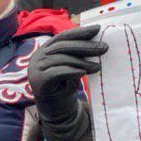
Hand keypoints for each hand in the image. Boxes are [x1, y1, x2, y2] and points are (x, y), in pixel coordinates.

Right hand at [27, 25, 107, 140]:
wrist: (54, 111)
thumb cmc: (64, 86)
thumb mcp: (71, 67)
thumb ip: (77, 55)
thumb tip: (97, 43)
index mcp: (45, 49)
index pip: (63, 36)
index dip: (80, 32)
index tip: (98, 29)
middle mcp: (38, 56)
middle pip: (63, 46)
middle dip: (85, 46)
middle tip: (104, 48)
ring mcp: (35, 68)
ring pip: (61, 59)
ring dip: (82, 62)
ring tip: (98, 66)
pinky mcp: (38, 80)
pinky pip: (57, 72)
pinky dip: (71, 71)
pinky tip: (83, 73)